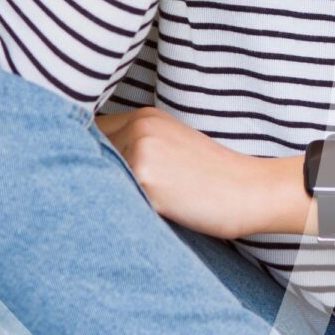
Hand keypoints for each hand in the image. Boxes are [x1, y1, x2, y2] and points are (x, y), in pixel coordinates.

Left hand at [95, 106, 300, 239]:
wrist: (249, 191)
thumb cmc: (214, 178)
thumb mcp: (173, 147)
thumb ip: (137, 148)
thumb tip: (91, 168)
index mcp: (145, 117)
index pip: (92, 132)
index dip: (85, 154)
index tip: (85, 173)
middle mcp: (139, 127)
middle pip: (86, 151)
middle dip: (87, 173)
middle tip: (97, 195)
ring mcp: (140, 149)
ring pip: (97, 174)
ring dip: (100, 192)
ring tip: (124, 209)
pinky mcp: (144, 176)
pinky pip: (112, 194)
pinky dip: (116, 207)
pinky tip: (134, 217)